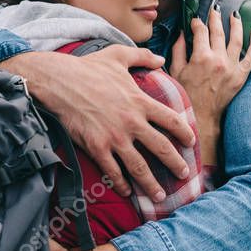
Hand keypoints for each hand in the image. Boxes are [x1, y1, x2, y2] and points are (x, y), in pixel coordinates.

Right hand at [0, 47, 194, 201]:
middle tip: (184, 175)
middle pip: (162, 148)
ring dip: (151, 184)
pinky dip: (122, 183)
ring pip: (140, 167)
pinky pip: (113, 170)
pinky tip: (128, 191)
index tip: (191, 142)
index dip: (185, 133)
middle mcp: (132, 122)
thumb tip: (161, 58)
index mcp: (140, 101)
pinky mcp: (96, 147)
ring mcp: (114, 137)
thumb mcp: (118, 55)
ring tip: (160, 195)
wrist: (59, 82)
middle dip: (176, 164)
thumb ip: (142, 56)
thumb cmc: (88, 68)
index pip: (171, 120)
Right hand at [170, 8, 250, 127]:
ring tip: (235, 15)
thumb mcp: (176, 71)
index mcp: (200, 57)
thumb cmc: (185, 95)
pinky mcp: (241, 76)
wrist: (201, 117)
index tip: (195, 20)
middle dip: (215, 18)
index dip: (197, 22)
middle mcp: (218, 59)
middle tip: (215, 9)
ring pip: (236, 39)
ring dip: (236, 25)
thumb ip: (178, 49)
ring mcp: (231, 67)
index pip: (200, 31)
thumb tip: (182, 32)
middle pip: (218, 31)